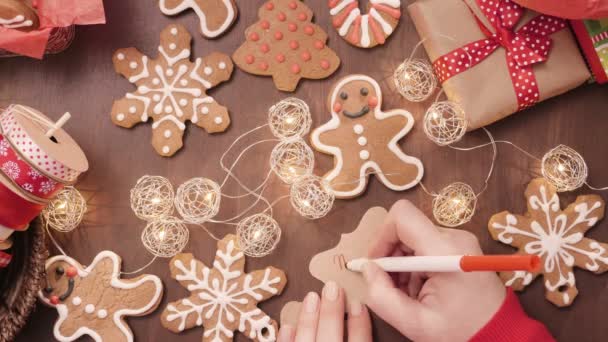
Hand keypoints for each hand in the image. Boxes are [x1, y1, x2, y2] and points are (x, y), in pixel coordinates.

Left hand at [278, 281, 371, 341]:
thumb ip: (360, 338)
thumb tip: (360, 315)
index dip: (360, 323)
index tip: (359, 303)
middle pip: (331, 336)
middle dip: (332, 311)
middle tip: (332, 287)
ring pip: (306, 341)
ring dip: (308, 319)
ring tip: (311, 296)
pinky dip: (286, 339)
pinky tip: (287, 326)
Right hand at [363, 200, 505, 341]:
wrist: (500, 333)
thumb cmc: (461, 331)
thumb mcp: (415, 323)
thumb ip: (383, 296)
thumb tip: (367, 269)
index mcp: (445, 251)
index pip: (402, 216)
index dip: (381, 236)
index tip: (376, 263)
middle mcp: (454, 237)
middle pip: (405, 228)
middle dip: (391, 256)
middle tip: (391, 286)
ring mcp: (459, 240)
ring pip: (413, 238)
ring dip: (402, 264)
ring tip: (410, 293)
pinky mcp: (460, 246)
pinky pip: (425, 245)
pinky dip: (415, 265)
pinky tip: (422, 289)